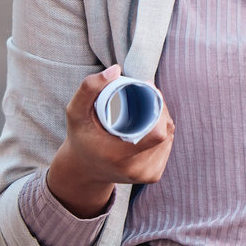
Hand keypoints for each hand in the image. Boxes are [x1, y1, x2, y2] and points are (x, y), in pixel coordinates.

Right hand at [47, 65, 175, 217]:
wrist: (83, 170)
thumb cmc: (80, 137)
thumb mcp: (76, 113)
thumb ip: (89, 88)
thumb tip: (116, 69)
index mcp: (117, 156)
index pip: (157, 133)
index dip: (159, 108)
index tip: (149, 89)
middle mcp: (135, 170)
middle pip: (165, 131)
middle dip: (160, 109)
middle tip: (149, 93)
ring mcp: (147, 175)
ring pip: (168, 138)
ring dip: (163, 119)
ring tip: (150, 106)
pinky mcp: (154, 176)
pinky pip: (167, 146)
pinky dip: (164, 132)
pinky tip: (154, 123)